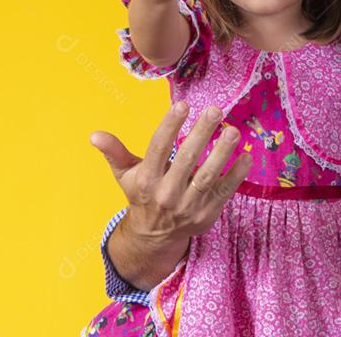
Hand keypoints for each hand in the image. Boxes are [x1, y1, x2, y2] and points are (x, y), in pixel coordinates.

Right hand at [89, 101, 251, 284]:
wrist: (154, 236)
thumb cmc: (142, 194)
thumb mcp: (125, 174)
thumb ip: (114, 152)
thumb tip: (94, 135)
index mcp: (147, 180)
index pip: (158, 148)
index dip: (170, 126)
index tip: (182, 104)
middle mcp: (167, 193)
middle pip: (187, 159)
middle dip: (201, 133)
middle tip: (216, 110)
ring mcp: (189, 205)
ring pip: (208, 176)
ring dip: (222, 152)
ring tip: (233, 130)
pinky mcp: (207, 214)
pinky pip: (224, 192)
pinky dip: (237, 174)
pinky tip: (246, 155)